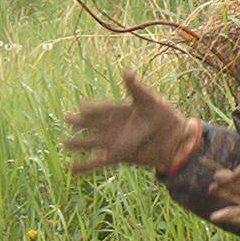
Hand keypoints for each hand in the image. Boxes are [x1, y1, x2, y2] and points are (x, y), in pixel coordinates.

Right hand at [63, 70, 197, 173]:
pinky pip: (97, 162)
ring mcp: (114, 142)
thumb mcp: (149, 100)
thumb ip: (136, 87)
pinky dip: (84, 166)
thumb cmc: (164, 116)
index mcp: (119, 110)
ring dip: (78, 143)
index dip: (90, 106)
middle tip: (66, 118)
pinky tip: (72, 169)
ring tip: (64, 144)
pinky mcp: (117, 156)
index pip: (99, 107)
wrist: (175, 140)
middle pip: (90, 123)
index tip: (82, 105)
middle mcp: (113, 126)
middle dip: (78, 121)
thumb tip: (126, 70)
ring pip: (90, 142)